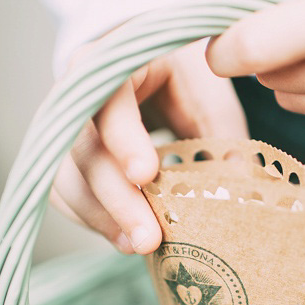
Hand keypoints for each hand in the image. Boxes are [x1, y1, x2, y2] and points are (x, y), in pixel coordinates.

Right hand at [51, 39, 248, 253]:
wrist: (153, 60)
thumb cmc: (182, 73)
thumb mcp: (208, 90)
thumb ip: (221, 134)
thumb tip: (240, 190)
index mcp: (115, 61)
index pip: (108, 98)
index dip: (123, 138)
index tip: (146, 175)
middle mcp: (78, 91)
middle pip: (82, 146)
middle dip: (115, 196)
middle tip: (148, 237)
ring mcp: (65, 125)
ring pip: (66, 175)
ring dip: (101, 215)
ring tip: (140, 244)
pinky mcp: (66, 156)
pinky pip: (64, 192)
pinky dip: (92, 218)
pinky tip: (123, 238)